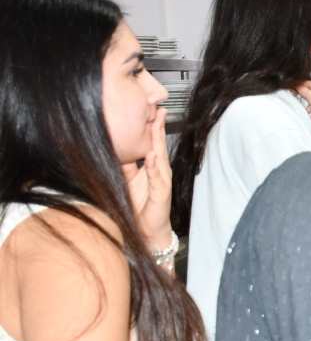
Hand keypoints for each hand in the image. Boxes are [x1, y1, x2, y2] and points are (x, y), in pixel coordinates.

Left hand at [122, 107, 171, 250]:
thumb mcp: (128, 181)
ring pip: (161, 158)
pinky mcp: (162, 193)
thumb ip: (126, 165)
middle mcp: (159, 172)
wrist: (148, 230)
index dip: (152, 128)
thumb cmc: (140, 207)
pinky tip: (154, 157)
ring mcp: (162, 182)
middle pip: (159, 146)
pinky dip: (156, 167)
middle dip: (159, 128)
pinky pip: (158, 178)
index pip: (152, 144)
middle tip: (160, 111)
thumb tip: (118, 148)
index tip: (150, 111)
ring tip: (158, 126)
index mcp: (151, 168)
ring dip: (160, 142)